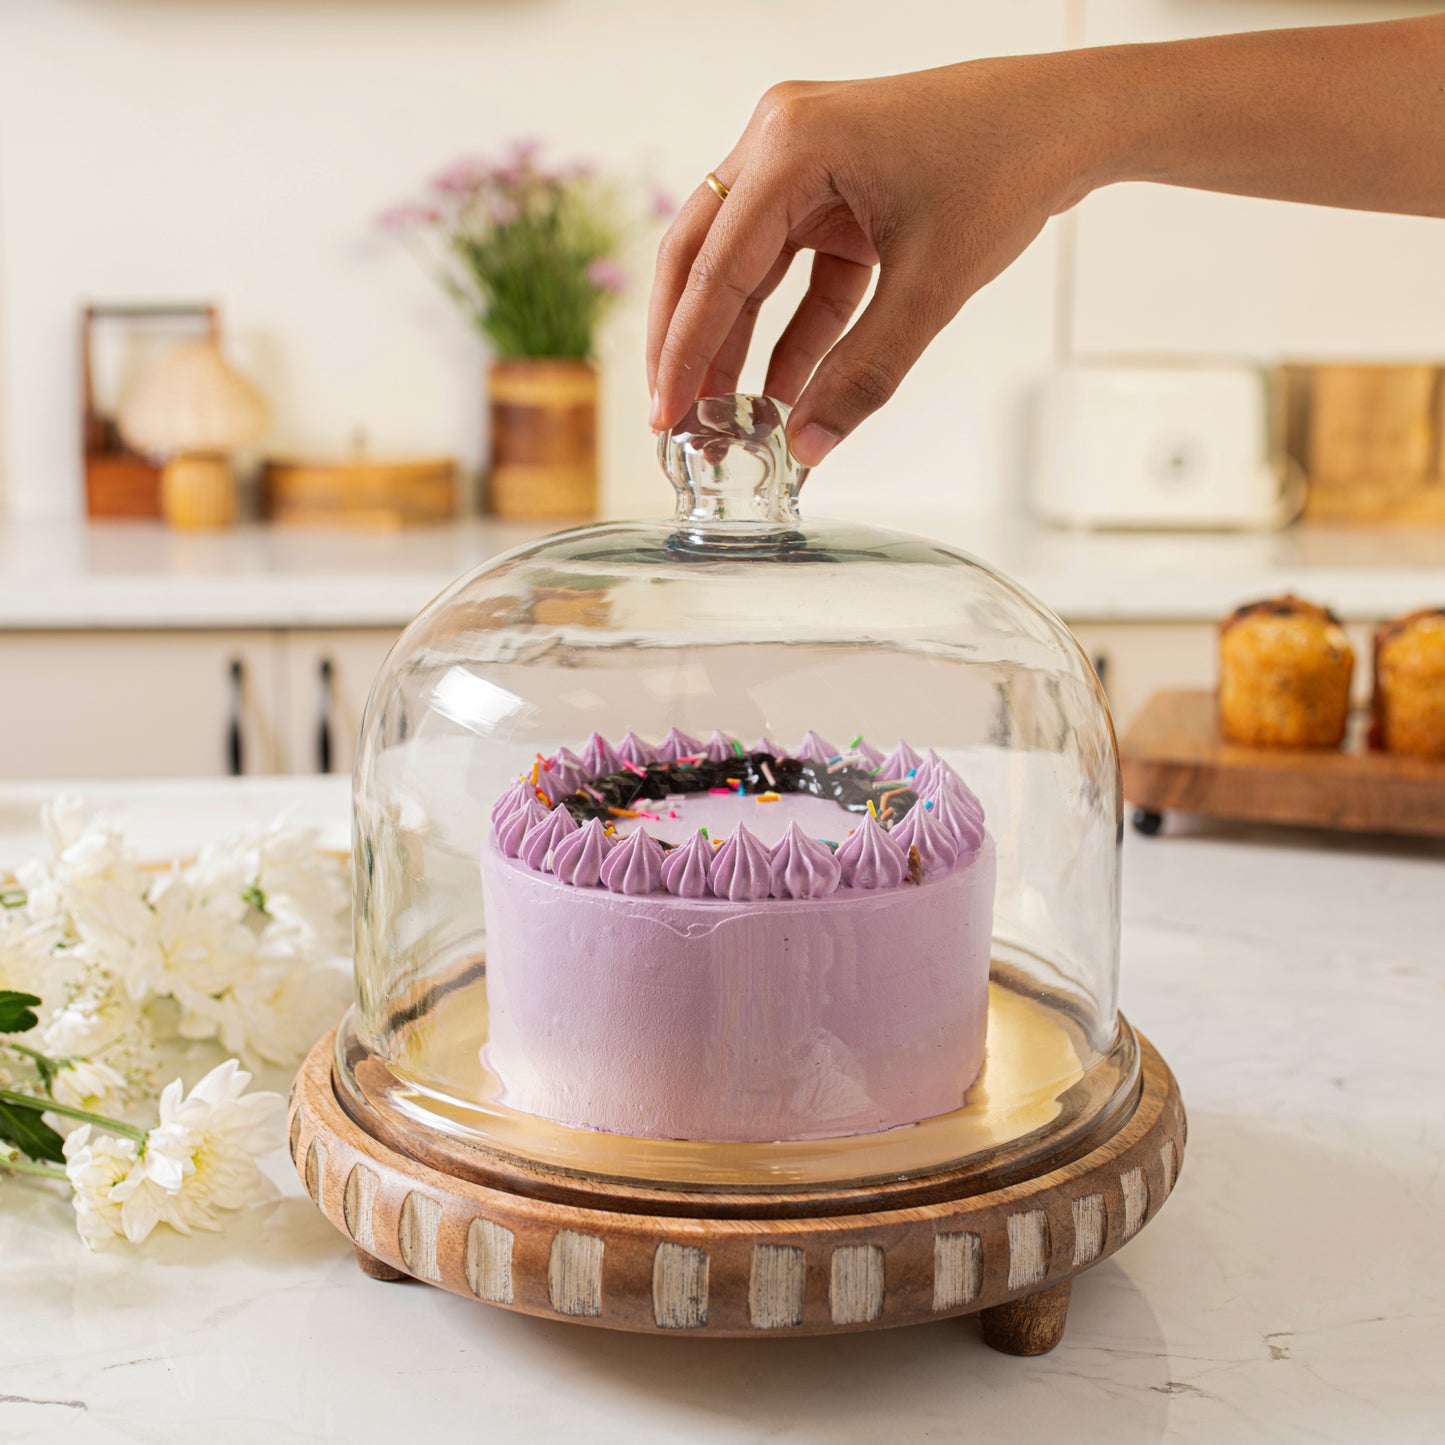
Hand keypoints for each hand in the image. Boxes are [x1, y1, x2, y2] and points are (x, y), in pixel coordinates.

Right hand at [647, 58, 1104, 465]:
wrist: (1066, 120)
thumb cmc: (1006, 167)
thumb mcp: (931, 286)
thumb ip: (865, 372)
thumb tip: (808, 445)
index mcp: (793, 145)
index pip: (715, 265)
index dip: (686, 349)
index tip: (669, 413)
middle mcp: (781, 140)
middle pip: (702, 256)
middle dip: (687, 343)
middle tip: (675, 417)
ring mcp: (802, 159)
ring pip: (740, 264)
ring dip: (733, 340)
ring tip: (722, 413)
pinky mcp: (829, 186)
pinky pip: (791, 266)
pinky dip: (790, 326)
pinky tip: (783, 386)